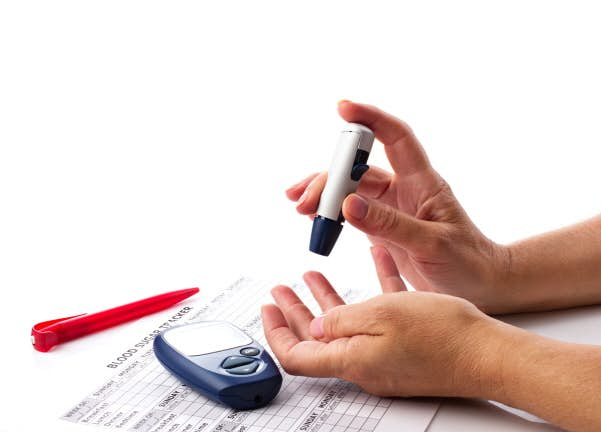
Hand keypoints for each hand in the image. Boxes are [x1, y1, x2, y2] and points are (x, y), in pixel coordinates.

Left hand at [261, 246, 502, 397]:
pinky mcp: (405, 347)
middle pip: (316, 337)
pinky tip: (371, 264)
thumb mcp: (382, 315)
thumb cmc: (443, 335)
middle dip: (296, 310)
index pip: (296, 355)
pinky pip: (378, 318)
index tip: (267, 308)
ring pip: (345, 325)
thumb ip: (343, 320)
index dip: (276, 332)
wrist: (489, 353)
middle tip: (281, 290)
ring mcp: (385, 357)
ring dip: (327, 299)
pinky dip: (367, 292)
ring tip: (312, 276)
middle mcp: (364, 363)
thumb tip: (320, 326)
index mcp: (352, 359)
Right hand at [287, 100, 510, 312]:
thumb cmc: (467, 261)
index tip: (343, 108)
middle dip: (330, 177)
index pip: (395, 137)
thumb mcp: (432, 244)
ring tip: (301, 208)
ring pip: (351, 189)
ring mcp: (392, 206)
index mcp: (422, 182)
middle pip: (359, 168)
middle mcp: (404, 188)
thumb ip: (390, 225)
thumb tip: (349, 204)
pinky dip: (332, 212)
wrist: (479, 283)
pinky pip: (352, 211)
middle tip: (305, 200)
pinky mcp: (383, 225)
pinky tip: (316, 217)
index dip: (371, 118)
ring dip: (325, 195)